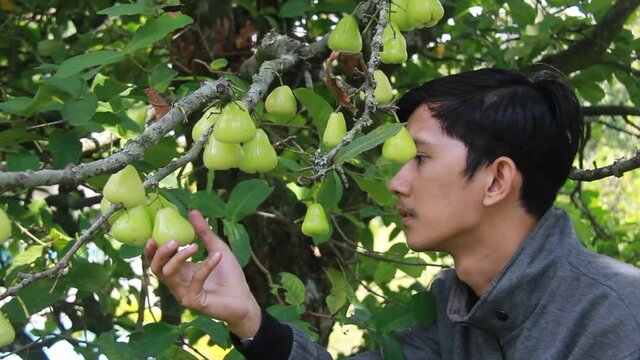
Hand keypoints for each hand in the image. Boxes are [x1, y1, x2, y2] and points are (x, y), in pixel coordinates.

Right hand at [144, 210, 261, 338]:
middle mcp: (177, 283)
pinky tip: (217, 257)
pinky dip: (205, 266)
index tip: (152, 236)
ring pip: (169, 274)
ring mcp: (183, 294)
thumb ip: (204, 232)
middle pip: (156, 268)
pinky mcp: (193, 301)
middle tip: (173, 241)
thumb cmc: (230, 275)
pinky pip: (194, 281)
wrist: (244, 298)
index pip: (157, 261)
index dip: (150, 250)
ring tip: (195, 246)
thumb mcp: (217, 248)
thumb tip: (192, 211)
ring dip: (180, 257)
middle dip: (161, 253)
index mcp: (180, 271)